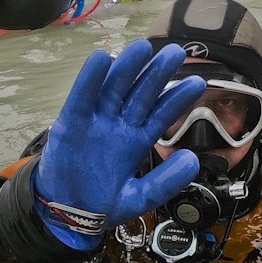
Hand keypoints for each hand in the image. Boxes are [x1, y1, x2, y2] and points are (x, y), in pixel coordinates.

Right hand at [34, 40, 204, 248]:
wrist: (64, 214)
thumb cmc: (99, 203)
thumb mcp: (138, 199)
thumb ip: (164, 183)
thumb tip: (193, 161)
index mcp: (137, 140)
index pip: (161, 114)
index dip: (177, 98)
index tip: (197, 83)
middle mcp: (119, 125)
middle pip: (141, 93)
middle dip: (158, 73)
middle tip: (176, 53)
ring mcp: (96, 121)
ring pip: (114, 89)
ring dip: (127, 68)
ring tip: (143, 47)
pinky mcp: (72, 122)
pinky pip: (82, 98)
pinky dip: (90, 79)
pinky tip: (101, 59)